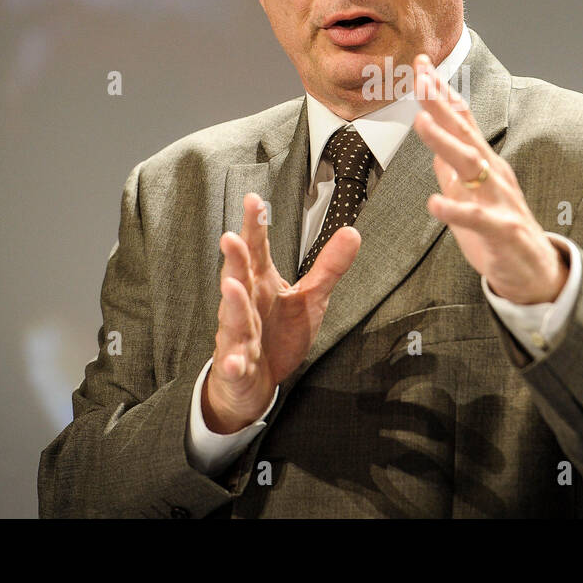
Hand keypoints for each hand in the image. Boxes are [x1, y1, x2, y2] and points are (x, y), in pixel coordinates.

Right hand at [202, 192, 360, 432]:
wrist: (255, 382)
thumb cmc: (278, 334)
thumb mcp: (310, 298)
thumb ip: (328, 267)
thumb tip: (352, 232)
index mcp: (261, 284)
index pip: (257, 250)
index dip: (255, 226)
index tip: (254, 200)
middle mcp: (246, 304)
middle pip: (239, 277)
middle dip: (234, 259)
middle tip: (230, 237)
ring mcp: (238, 336)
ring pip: (233, 318)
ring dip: (232, 303)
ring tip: (232, 287)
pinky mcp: (237, 366)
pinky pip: (234, 364)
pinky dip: (234, 362)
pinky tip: (236, 362)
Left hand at [411, 54, 567, 304]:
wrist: (534, 271)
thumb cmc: (498, 231)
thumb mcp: (469, 194)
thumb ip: (452, 169)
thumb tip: (432, 144)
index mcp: (483, 163)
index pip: (461, 120)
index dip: (441, 93)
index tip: (420, 66)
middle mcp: (492, 174)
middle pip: (464, 132)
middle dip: (441, 104)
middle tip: (421, 77)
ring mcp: (498, 199)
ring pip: (470, 165)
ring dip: (445, 143)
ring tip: (421, 123)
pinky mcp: (501, 228)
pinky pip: (475, 217)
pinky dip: (455, 209)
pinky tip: (434, 203)